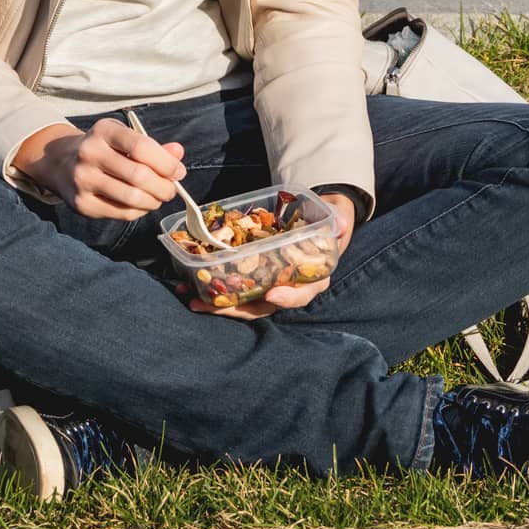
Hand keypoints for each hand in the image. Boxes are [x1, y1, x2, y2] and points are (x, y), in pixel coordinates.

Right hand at [12, 119, 185, 219]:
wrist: (61, 162)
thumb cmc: (104, 148)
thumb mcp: (124, 138)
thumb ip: (153, 147)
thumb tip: (178, 153)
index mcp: (104, 131)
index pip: (141, 147)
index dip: (166, 163)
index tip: (179, 172)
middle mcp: (89, 153)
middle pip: (139, 176)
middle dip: (163, 186)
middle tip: (171, 190)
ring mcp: (83, 180)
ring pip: (131, 198)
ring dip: (154, 202)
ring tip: (158, 198)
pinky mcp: (82, 204)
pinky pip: (121, 213)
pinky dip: (139, 212)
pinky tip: (142, 205)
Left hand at [182, 193, 356, 319]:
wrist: (314, 223)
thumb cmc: (324, 225)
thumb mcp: (334, 220)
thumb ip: (337, 221)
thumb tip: (340, 224)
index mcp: (312, 280)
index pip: (300, 295)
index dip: (287, 298)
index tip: (272, 295)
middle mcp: (287, 289)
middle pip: (261, 306)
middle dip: (234, 308)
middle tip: (209, 305)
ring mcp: (267, 286)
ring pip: (242, 301)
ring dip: (216, 303)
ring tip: (190, 299)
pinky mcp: (251, 277)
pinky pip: (232, 287)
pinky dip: (211, 289)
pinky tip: (188, 287)